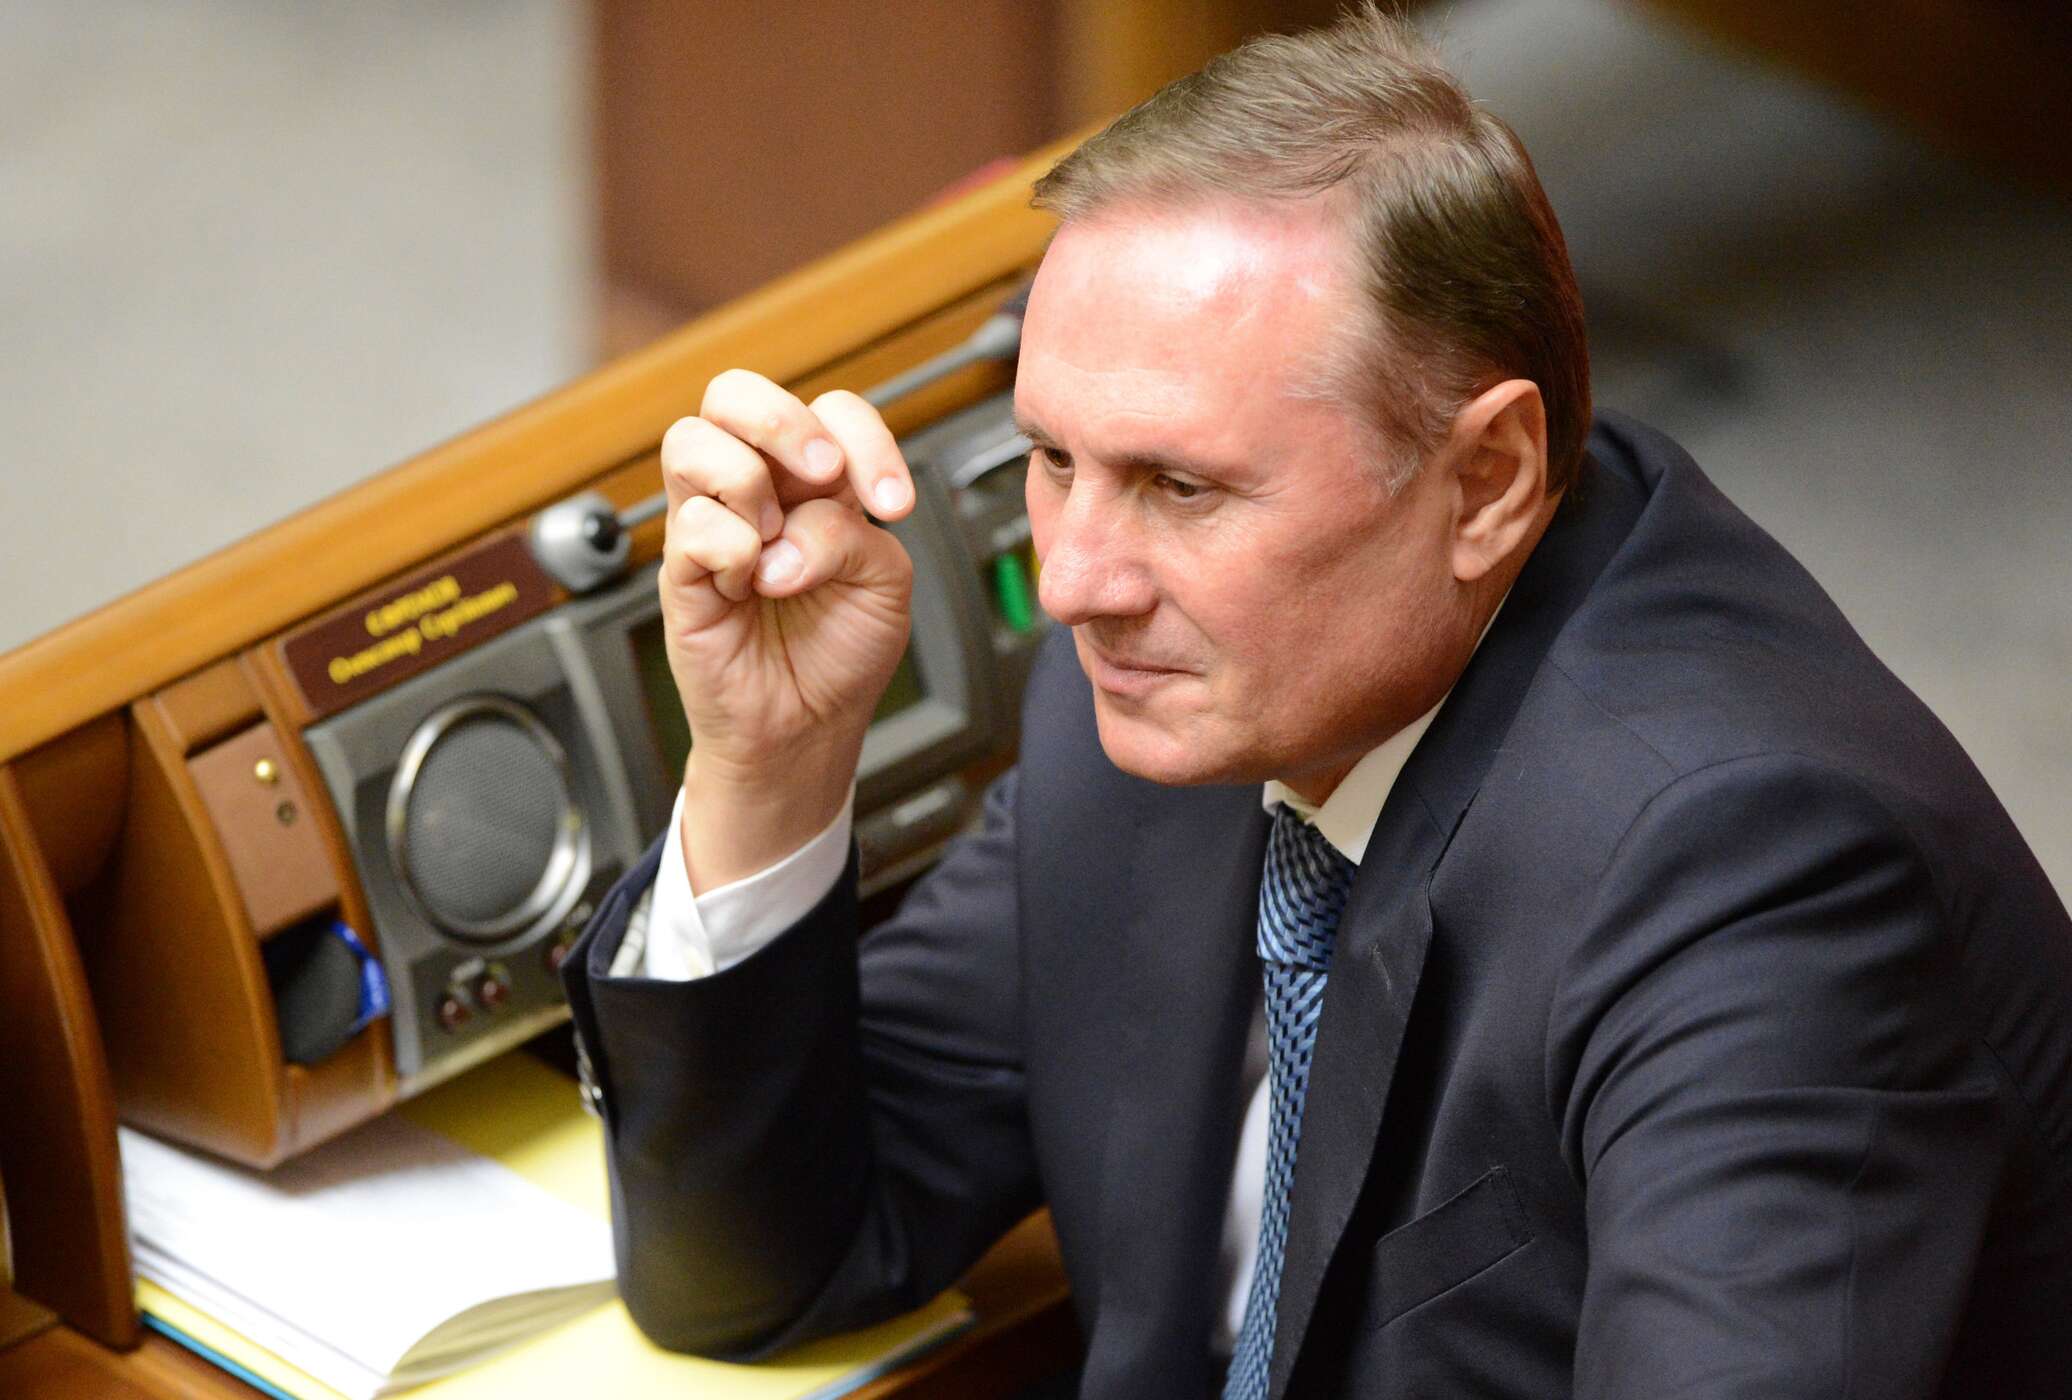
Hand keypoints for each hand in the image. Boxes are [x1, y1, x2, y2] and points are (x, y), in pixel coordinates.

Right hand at [658, 370, 915, 887]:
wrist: (806, 727)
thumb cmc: (841, 652)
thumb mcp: (883, 583)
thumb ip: (854, 533)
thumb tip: (787, 531)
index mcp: (815, 483)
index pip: (829, 410)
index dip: (865, 438)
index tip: (894, 503)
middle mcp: (759, 490)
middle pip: (732, 393)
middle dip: (783, 420)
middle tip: (822, 474)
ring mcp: (713, 524)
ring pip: (691, 441)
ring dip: (748, 484)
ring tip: (775, 543)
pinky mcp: (681, 571)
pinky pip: (690, 525)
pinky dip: (734, 551)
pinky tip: (751, 587)